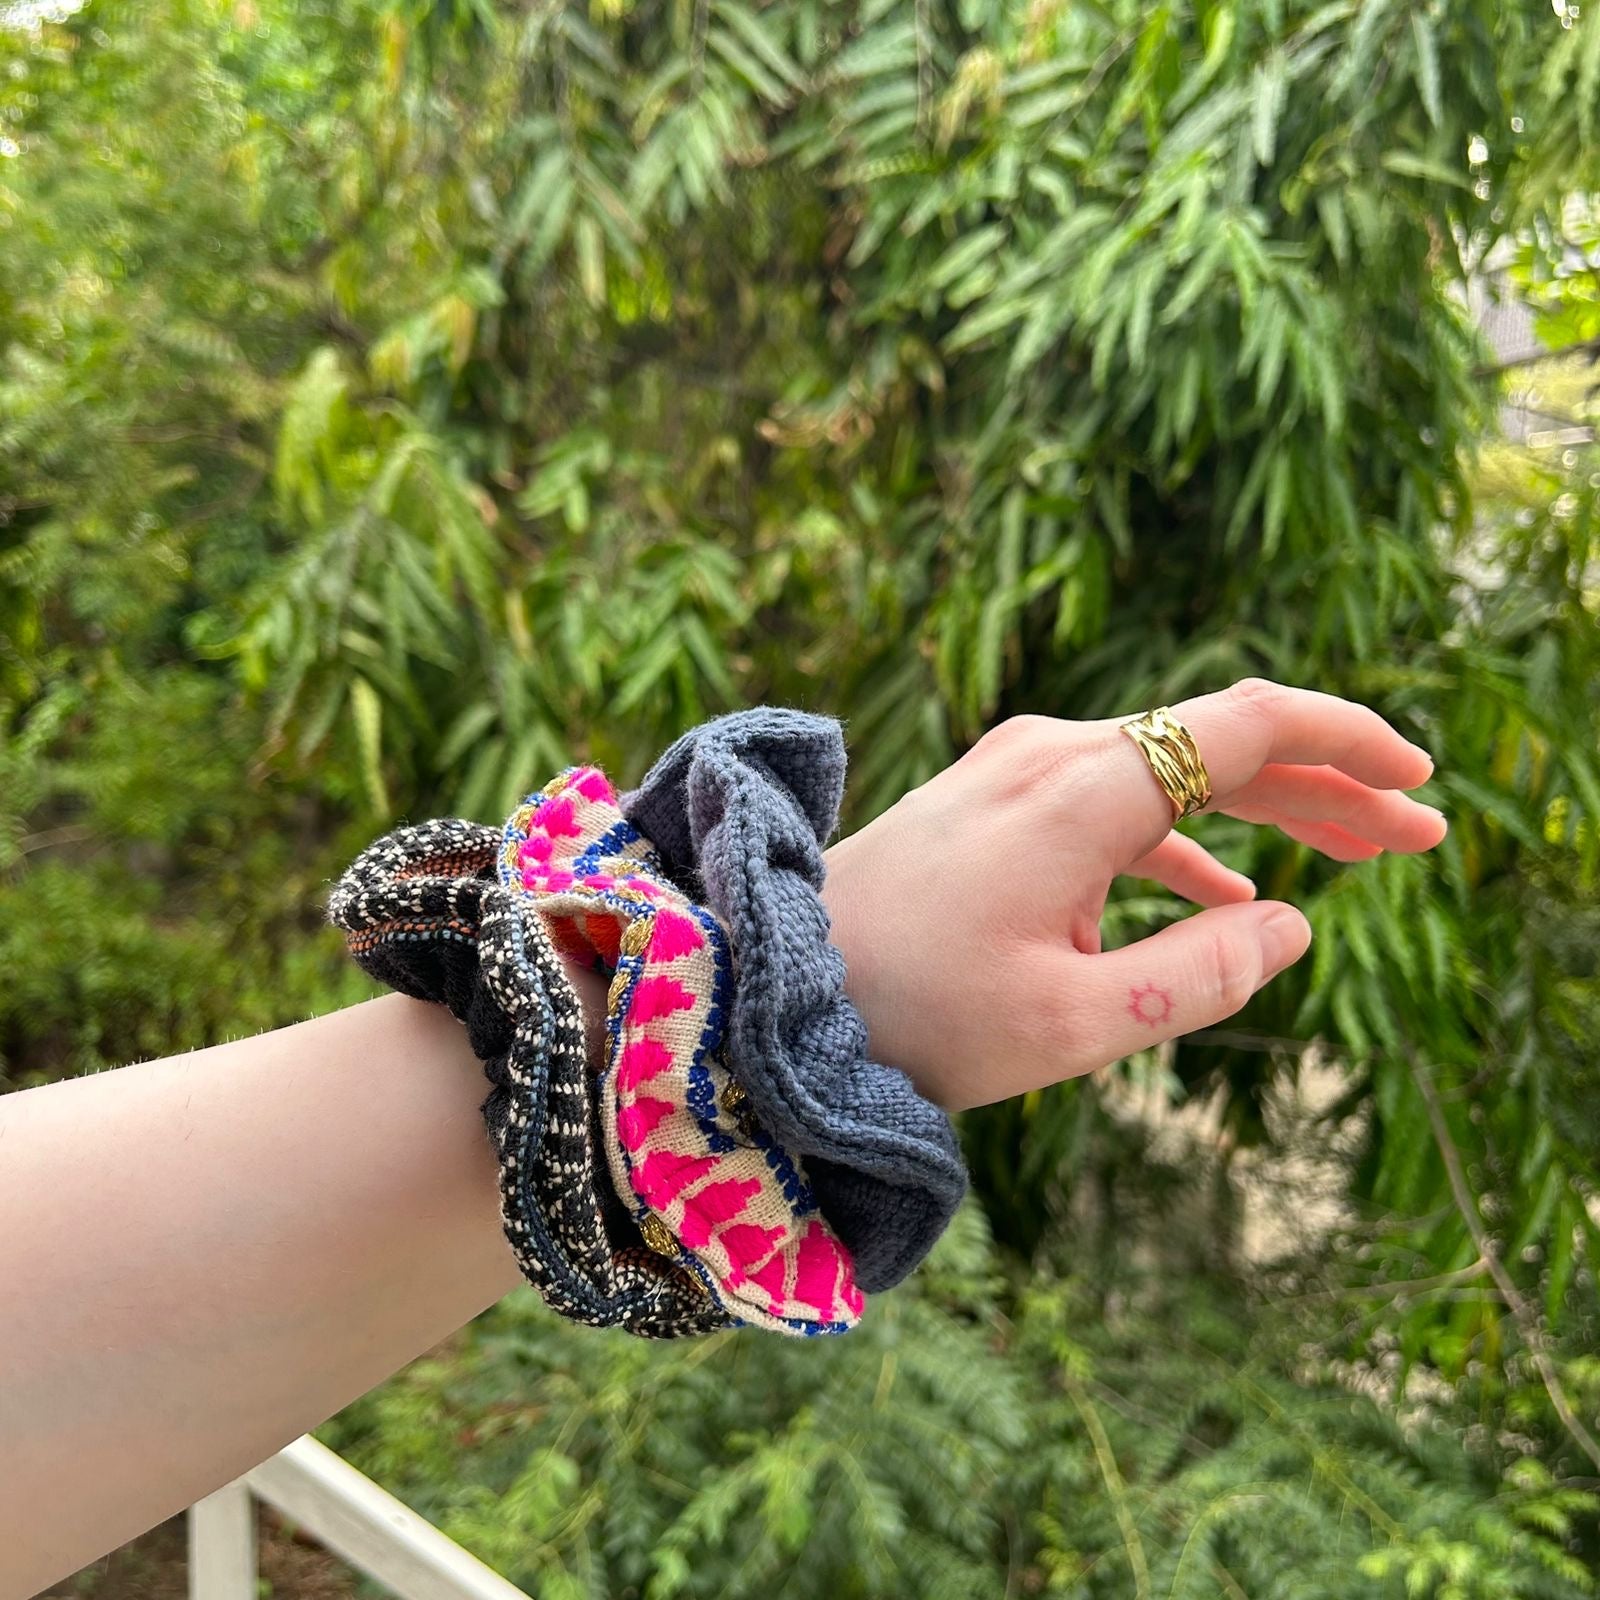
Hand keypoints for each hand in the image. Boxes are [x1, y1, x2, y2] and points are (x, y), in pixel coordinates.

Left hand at [821, 679, 1446, 1110]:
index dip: (1346, 741)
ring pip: (1171, 773)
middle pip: (1222, 744)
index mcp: (1082, 791)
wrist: (773, 984)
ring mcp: (1014, 771)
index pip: (1248, 724)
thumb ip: (1198, 978)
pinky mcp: (990, 802)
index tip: (1418, 779)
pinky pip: (1113, 806)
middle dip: (1327, 786)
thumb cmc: (913, 1013)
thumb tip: (1293, 929)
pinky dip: (1182, 844)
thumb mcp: (1072, 1024)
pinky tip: (1224, 897)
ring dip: (1263, 814)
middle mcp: (1052, 755)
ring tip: (1350, 858)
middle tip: (1417, 834)